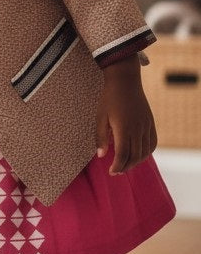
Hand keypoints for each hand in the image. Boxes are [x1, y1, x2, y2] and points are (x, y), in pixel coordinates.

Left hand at [95, 55, 157, 173]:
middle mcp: (138, 129)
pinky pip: (152, 143)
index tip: (111, 172)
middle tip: (116, 171)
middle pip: (134, 155)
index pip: (123, 154)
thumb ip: (101, 137)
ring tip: (125, 165)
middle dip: (125, 166)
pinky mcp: (151, 123)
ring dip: (136, 161)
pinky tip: (139, 155)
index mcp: (123, 128)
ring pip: (145, 151)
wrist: (125, 82)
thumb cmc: (109, 99)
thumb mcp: (100, 117)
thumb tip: (101, 156)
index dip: (117, 166)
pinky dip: (147, 152)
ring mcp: (146, 126)